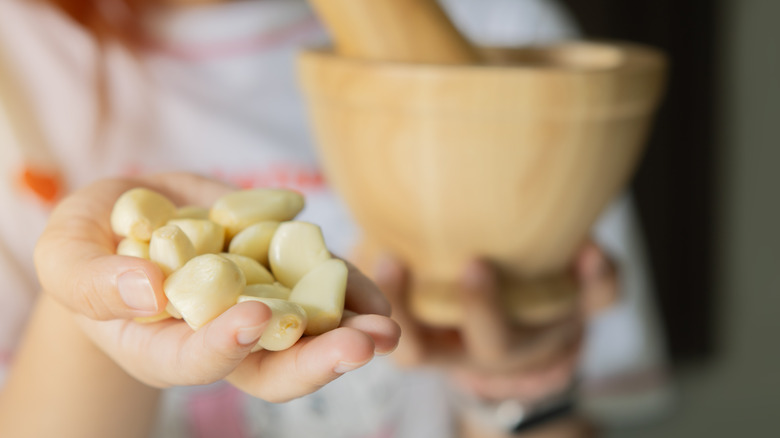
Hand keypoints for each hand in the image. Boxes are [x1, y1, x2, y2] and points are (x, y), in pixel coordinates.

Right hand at [34, 173, 399, 400]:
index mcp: (165, 347)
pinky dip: (347, 287)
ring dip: (350, 327)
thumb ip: (94, 282)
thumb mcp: (68, 257)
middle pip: (270, 365)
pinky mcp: (277, 272)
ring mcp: (254, 305)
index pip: (197, 360)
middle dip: (317, 359)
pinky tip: (375, 289)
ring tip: (386, 323)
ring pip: (307, 331)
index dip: (224, 345)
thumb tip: (148, 291)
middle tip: (362, 347)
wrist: (129, 218)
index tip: (253, 319)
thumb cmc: (88, 245)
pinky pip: (317, 285)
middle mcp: (220, 336)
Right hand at [372, 242, 616, 403]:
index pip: (414, 342)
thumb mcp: (422, 294)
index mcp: (445, 344)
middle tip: (473, 266)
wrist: (523, 333)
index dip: (397, 308)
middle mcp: (488, 346)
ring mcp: (536, 334)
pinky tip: (591, 248)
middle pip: (483, 344)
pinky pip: (597, 300)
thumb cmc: (453, 300)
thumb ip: (393, 264)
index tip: (387, 259)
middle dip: (477, 309)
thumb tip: (362, 232)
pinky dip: (600, 278)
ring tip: (540, 254)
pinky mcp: (577, 310)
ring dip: (539, 296)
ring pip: (539, 331)